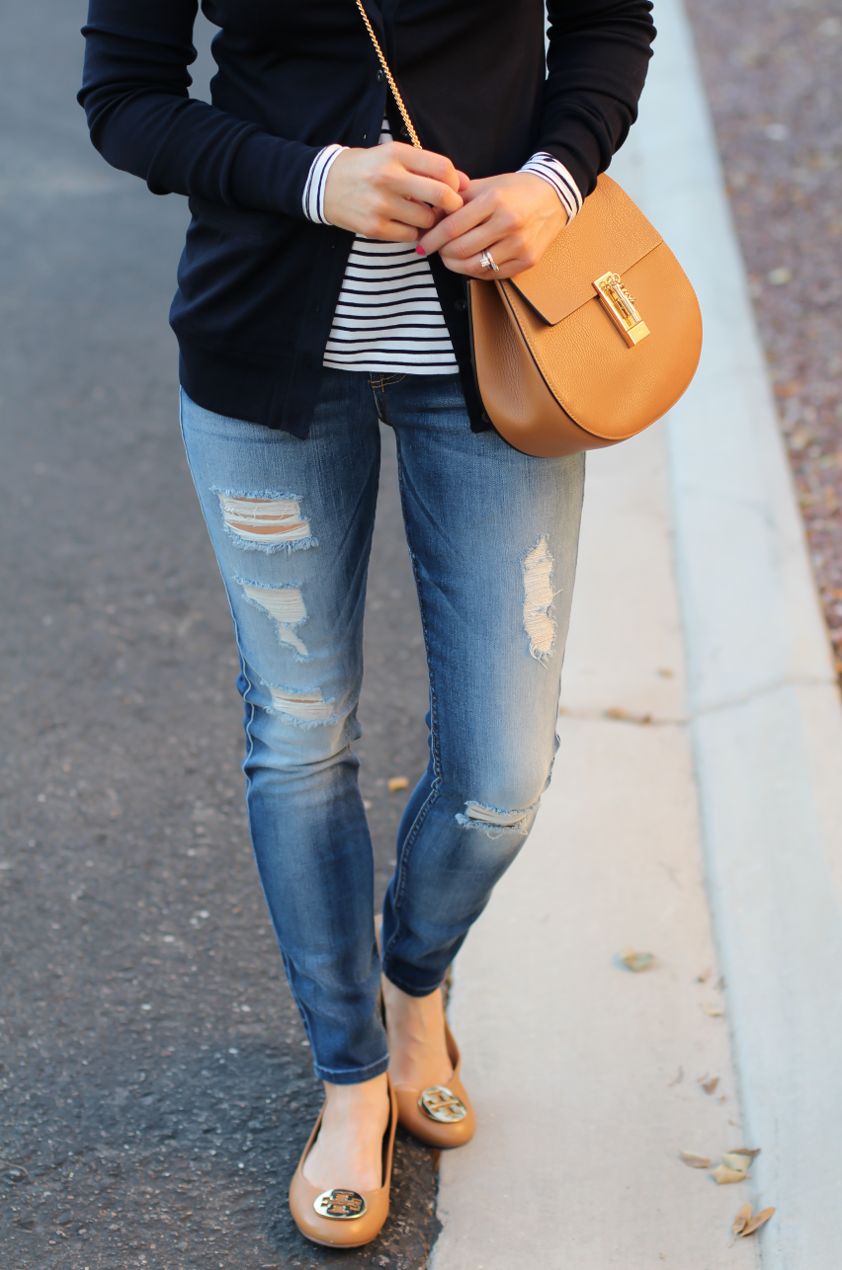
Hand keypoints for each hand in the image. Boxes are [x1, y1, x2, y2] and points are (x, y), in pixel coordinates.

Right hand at [323, 142, 468, 240]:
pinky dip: (411, 231)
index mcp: (396, 154)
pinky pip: (409, 235)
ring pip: (427, 219)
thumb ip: (427, 167)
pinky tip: (402, 222)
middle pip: (442, 195)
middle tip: (448, 208)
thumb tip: (465, 183)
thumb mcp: (393, 156)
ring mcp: (381, 204)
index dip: (456, 181)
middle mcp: (389, 177)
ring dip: (428, 219)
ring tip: (417, 212)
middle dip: (452, 204)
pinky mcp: (374, 227)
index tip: (453, 188)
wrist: (324, 185)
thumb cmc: (367, 169)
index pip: (443, 168)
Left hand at [416, 171, 568, 278]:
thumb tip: (429, 216)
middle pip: (461, 249)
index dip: (432, 239)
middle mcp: (508, 223)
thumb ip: (457, 200)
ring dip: (455, 265)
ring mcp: (519, 245)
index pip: (453, 226)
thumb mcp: (485, 185)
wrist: (553, 197)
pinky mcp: (527, 261)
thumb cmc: (514, 190)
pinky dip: (475, 270)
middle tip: (437, 250)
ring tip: (450, 257)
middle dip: (442, 253)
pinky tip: (470, 261)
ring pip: (474, 266)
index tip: (421, 244)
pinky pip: (491, 274)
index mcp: (494, 200)